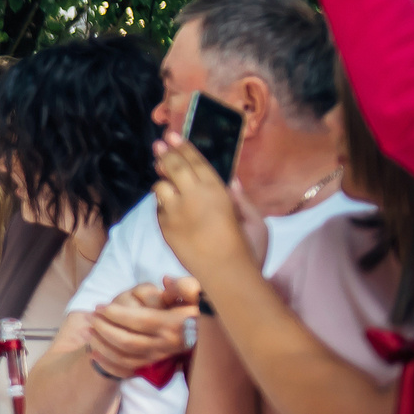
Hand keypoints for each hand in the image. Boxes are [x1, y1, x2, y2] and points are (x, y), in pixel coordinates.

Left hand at [85, 278, 201, 373]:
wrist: (206, 336)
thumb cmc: (198, 309)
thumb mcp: (197, 294)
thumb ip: (184, 286)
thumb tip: (166, 281)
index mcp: (175, 326)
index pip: (140, 321)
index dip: (117, 314)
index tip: (100, 306)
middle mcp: (167, 345)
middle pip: (128, 341)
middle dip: (105, 329)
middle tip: (91, 318)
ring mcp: (159, 358)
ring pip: (125, 357)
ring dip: (103, 346)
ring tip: (89, 332)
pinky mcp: (154, 367)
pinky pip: (127, 370)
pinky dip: (108, 364)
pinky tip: (93, 354)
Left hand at [153, 132, 267, 291]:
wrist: (227, 277)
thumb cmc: (249, 249)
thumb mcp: (254, 219)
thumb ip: (240, 198)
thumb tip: (230, 180)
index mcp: (217, 190)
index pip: (196, 162)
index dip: (183, 147)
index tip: (172, 136)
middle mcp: (193, 197)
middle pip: (173, 167)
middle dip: (165, 154)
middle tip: (159, 145)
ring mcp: (175, 213)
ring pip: (160, 187)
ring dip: (162, 180)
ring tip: (163, 173)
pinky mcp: (165, 229)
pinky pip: (159, 209)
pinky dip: (163, 204)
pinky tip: (168, 203)